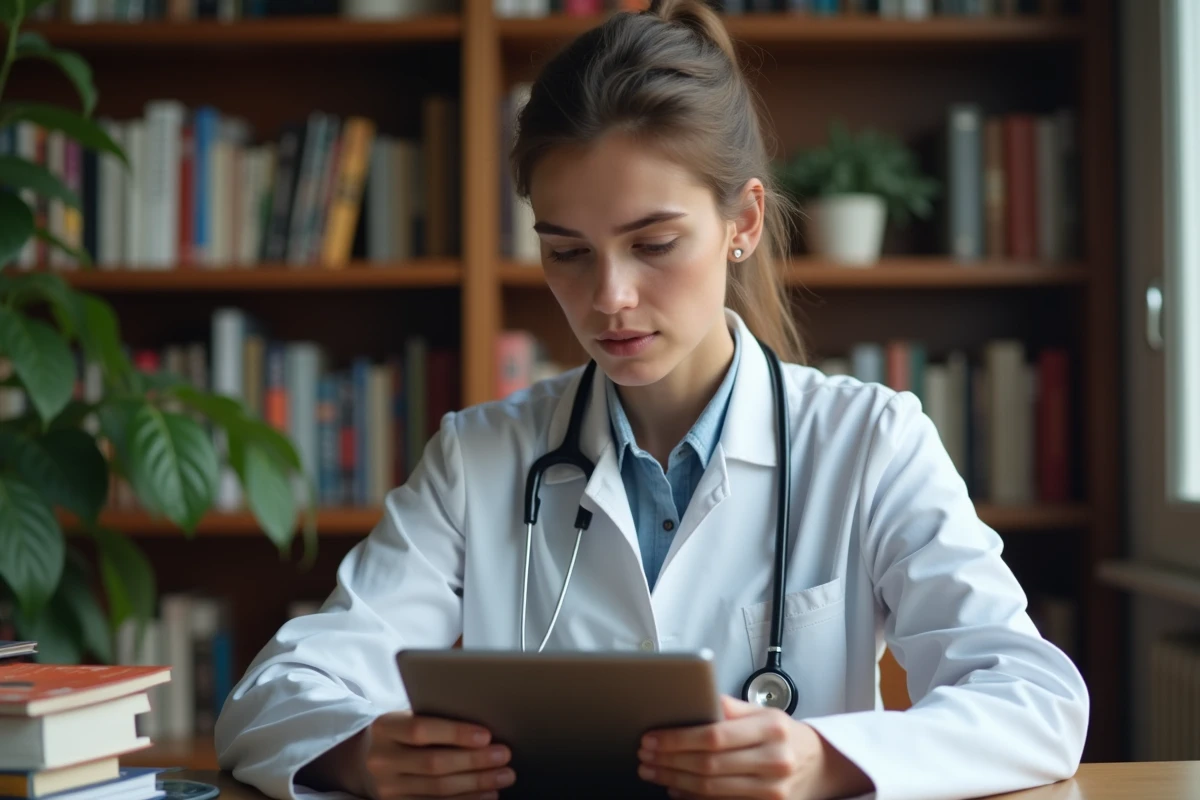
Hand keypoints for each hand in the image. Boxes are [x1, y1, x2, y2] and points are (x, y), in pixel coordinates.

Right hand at [358, 710, 514, 799]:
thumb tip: (480, 682)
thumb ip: (436, 704)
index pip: (421, 730)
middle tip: (505, 754)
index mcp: (384, 727)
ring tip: (504, 774)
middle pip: (434, 763)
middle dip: (475, 760)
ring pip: (439, 789)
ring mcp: (387, 788)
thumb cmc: (400, 730)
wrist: (363, 760)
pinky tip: (487, 794)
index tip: (487, 734)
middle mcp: (382, 760)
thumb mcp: (407, 711)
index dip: (456, 733)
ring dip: (477, 783)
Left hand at [637, 695, 871, 799]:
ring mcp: (773, 790)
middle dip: (670, 761)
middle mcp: (775, 761)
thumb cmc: (784, 734)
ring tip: (652, 770)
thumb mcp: (763, 711)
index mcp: (771, 729)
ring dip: (675, 780)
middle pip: (709, 765)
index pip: (714, 736)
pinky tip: (675, 787)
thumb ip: (728, 707)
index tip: (652, 738)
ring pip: (711, 789)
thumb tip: (692, 696)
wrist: (820, 765)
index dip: (678, 739)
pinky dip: (692, 797)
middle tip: (645, 755)